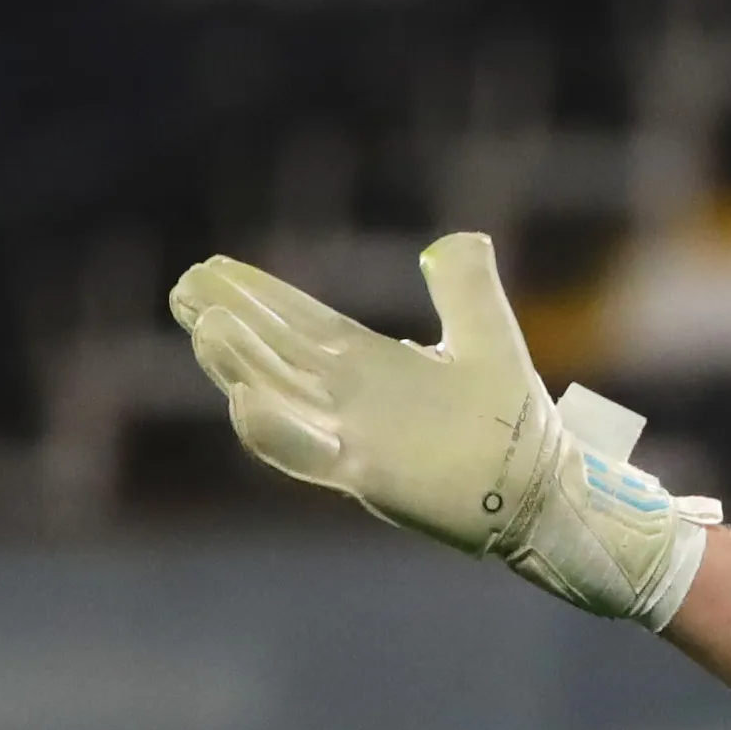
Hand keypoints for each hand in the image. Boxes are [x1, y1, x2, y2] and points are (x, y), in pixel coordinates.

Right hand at [169, 232, 717, 627]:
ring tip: (205, 327)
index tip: (211, 266)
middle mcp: (352, 401)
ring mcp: (355, 439)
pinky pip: (310, 455)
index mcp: (372, 366)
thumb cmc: (515, 424)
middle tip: (186, 287)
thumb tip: (459, 238)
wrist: (544, 490)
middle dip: (232, 321)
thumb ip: (466, 288)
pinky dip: (275, 432)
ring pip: (282, 398)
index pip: (301, 323)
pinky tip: (243, 402)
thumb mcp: (488, 336)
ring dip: (241, 365)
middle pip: (277, 354)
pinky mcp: (370, 475)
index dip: (258, 295)